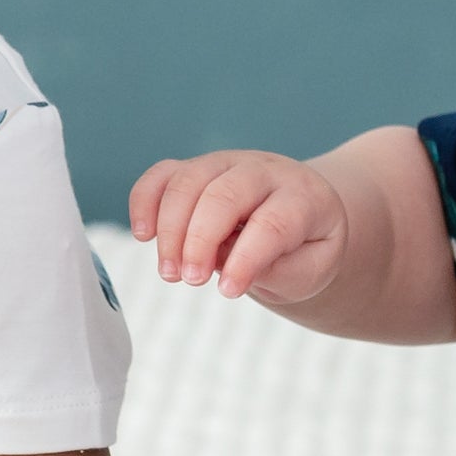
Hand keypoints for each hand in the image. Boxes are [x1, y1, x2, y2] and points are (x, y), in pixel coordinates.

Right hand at [130, 148, 348, 301]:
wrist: (301, 218)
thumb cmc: (306, 248)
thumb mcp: (311, 269)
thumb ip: (278, 270)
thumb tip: (229, 268)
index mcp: (303, 196)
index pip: (273, 222)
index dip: (246, 258)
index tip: (227, 292)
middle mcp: (264, 171)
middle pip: (224, 194)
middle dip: (199, 239)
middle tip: (191, 280)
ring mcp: (227, 164)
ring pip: (188, 180)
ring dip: (170, 229)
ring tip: (170, 274)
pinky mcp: (197, 169)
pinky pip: (163, 173)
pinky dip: (145, 200)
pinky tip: (144, 236)